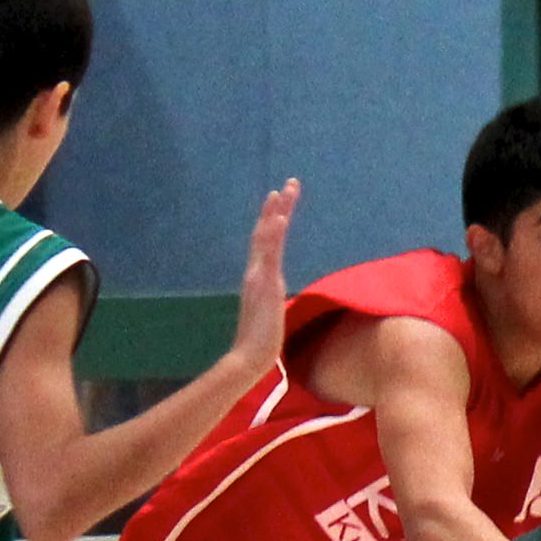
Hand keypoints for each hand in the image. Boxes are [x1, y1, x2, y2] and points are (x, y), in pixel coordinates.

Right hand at [221, 180, 298, 377]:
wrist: (250, 357)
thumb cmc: (260, 340)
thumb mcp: (270, 312)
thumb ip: (270, 299)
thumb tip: (274, 297)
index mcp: (259, 276)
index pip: (268, 242)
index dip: (273, 219)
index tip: (281, 199)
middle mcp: (256, 271)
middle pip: (266, 232)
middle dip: (278, 207)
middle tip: (289, 183)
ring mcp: (259, 276)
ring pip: (266, 238)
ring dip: (275, 213)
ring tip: (283, 191)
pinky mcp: (264, 284)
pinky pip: (269, 254)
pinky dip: (273, 234)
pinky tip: (279, 217)